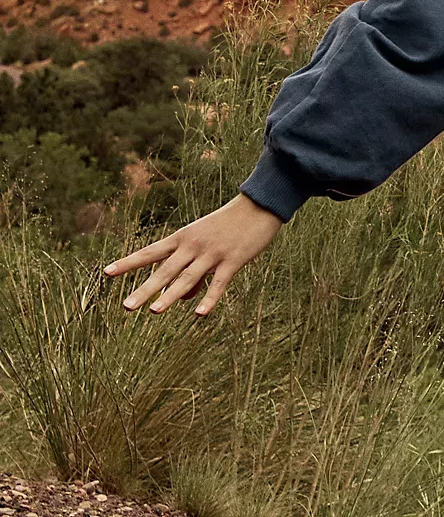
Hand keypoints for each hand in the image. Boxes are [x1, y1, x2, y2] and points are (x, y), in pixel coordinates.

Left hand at [103, 192, 282, 316]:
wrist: (260, 204)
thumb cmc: (230, 225)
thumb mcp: (206, 243)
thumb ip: (192, 271)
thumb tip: (185, 300)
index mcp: (183, 237)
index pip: (151, 252)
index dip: (129, 263)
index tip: (107, 272)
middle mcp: (193, 245)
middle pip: (165, 270)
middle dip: (145, 289)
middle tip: (126, 307)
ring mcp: (213, 253)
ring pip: (188, 278)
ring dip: (171, 295)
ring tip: (154, 312)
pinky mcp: (233, 260)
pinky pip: (218, 283)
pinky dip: (209, 299)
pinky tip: (199, 315)